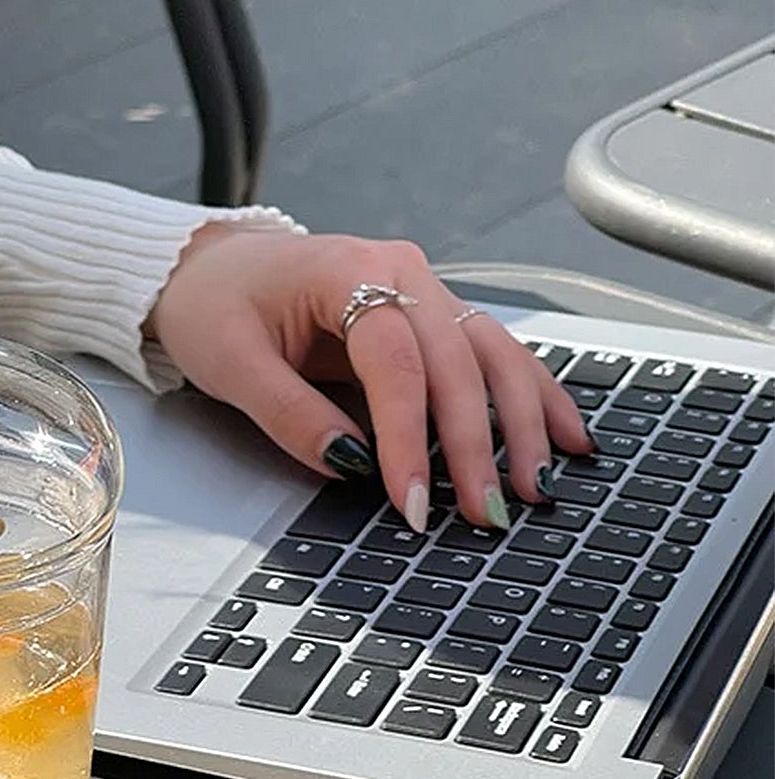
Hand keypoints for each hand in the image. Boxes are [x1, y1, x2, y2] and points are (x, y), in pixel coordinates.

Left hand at [147, 227, 592, 528]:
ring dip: (523, 422)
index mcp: (350, 270)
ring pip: (494, 355)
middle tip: (488, 511)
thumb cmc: (214, 304)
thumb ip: (289, 414)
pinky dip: (532, 396)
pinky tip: (566, 435)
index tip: (412, 501)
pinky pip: (492, 356)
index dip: (409, 438)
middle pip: (459, 361)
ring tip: (539, 482)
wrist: (210, 267)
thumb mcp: (230, 362)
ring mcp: (423, 292)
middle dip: (478, 444)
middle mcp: (401, 273)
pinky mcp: (431, 318)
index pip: (397, 363)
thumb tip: (352, 464)